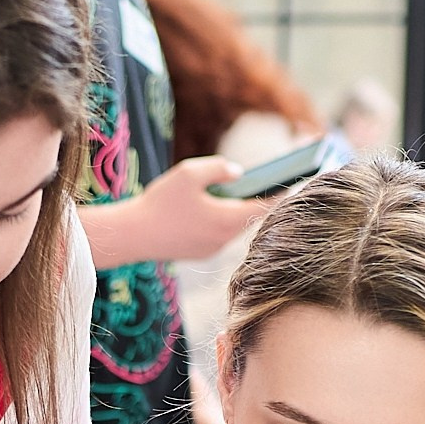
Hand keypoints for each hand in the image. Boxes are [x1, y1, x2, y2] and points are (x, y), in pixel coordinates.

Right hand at [110, 157, 269, 263]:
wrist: (131, 236)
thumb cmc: (160, 203)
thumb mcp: (190, 173)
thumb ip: (219, 168)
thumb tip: (239, 173)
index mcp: (227, 219)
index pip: (265, 206)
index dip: (280, 192)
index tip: (293, 181)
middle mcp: (224, 239)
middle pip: (249, 217)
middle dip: (256, 200)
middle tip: (266, 182)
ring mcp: (211, 249)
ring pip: (232, 227)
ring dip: (235, 211)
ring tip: (237, 192)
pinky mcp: (198, 254)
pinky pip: (217, 235)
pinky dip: (218, 221)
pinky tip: (211, 209)